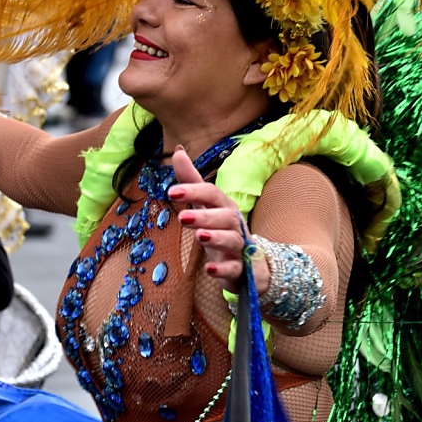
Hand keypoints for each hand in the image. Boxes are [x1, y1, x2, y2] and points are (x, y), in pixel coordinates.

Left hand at [170, 145, 269, 294]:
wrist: (250, 264)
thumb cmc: (221, 228)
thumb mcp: (206, 205)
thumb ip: (191, 181)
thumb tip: (178, 151)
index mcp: (224, 206)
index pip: (212, 194)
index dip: (194, 191)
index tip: (171, 192)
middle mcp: (234, 224)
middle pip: (225, 216)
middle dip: (205, 216)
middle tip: (182, 217)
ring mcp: (239, 247)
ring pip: (232, 240)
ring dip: (216, 237)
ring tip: (198, 237)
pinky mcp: (240, 269)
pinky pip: (235, 269)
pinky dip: (224, 269)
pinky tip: (210, 270)